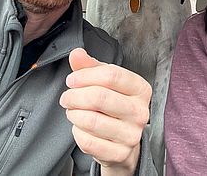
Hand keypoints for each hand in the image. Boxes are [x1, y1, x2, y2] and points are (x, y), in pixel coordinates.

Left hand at [59, 48, 151, 175]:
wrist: (123, 140)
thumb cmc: (114, 105)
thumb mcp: (105, 82)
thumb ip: (90, 66)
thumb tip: (77, 54)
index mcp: (140, 88)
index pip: (112, 74)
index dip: (85, 75)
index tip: (72, 79)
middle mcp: (140, 111)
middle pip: (100, 97)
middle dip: (75, 96)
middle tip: (67, 97)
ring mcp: (132, 134)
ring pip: (92, 120)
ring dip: (74, 114)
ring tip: (72, 111)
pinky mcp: (120, 153)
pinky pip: (88, 141)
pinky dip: (77, 133)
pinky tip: (79, 127)